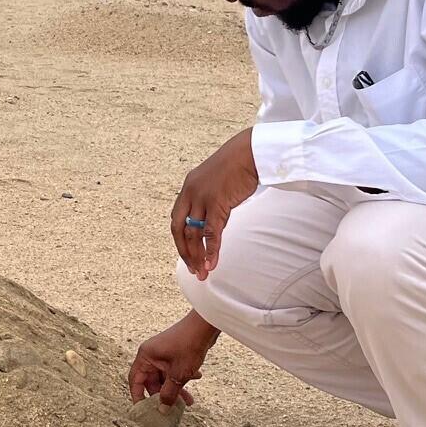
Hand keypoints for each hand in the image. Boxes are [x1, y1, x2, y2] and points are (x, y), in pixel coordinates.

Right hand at [127, 309, 220, 405]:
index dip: (138, 396)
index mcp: (145, 356)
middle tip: (173, 407)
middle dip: (163, 394)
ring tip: (188, 399)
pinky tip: (196, 377)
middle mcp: (151, 354)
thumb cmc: (188, 343)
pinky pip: (173, 369)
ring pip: (165, 376)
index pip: (135, 380)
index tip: (145, 410)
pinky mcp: (174, 351)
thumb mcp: (178, 374)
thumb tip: (162, 409)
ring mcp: (163, 352)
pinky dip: (182, 376)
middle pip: (152, 380)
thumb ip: (169, 393)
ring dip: (176, 388)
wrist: (205, 324)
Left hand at [171, 127, 258, 279]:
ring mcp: (202, 199)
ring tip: (202, 273)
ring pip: (194, 234)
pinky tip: (211, 264)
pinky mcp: (217, 203)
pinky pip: (211, 233)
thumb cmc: (237, 167)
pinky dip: (211, 250)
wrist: (249, 153)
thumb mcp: (216, 185)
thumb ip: (210, 203)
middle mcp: (190, 194)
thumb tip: (211, 225)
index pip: (176, 221)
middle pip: (180, 230)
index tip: (187, 256)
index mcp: (187, 189)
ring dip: (197, 256)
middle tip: (193, 270)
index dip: (180, 241)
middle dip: (185, 252)